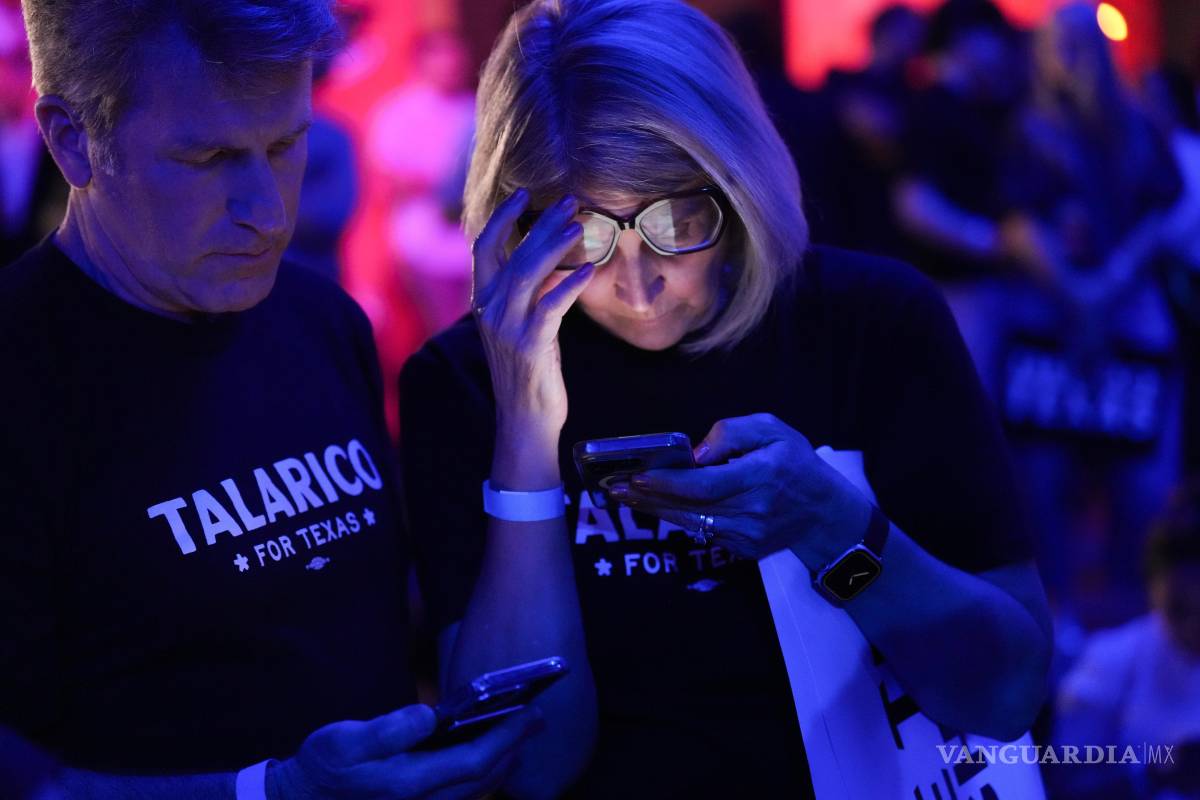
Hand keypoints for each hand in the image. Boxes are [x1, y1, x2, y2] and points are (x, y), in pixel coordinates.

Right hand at [269, 703, 540, 799]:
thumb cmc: (323, 768)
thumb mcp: (344, 740)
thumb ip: (389, 729)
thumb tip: (428, 714)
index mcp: (408, 783)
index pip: (475, 761)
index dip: (506, 738)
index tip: (529, 713)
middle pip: (485, 779)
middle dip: (513, 748)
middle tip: (535, 718)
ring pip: (477, 792)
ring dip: (503, 763)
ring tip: (518, 734)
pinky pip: (463, 797)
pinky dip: (482, 776)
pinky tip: (486, 756)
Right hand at [471, 190, 595, 458]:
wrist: (525, 421)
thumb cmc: (528, 374)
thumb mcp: (520, 328)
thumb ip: (527, 296)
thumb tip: (552, 265)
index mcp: (483, 302)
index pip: (483, 247)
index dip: (502, 217)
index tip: (524, 193)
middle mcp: (490, 311)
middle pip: (512, 253)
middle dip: (540, 223)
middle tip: (570, 202)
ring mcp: (508, 328)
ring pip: (528, 273)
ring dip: (555, 245)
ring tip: (580, 225)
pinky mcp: (531, 346)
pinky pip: (550, 306)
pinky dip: (570, 285)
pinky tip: (589, 270)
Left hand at [609, 414, 871, 564]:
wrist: (825, 513)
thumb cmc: (796, 463)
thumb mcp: (774, 430)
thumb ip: (734, 432)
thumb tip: (697, 453)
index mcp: (762, 475)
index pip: (706, 483)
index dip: (670, 481)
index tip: (640, 474)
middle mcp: (753, 510)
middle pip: (691, 506)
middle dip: (650, 496)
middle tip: (616, 486)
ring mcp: (747, 534)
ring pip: (692, 522)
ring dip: (656, 509)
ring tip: (625, 496)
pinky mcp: (743, 548)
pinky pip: (703, 531)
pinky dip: (677, 518)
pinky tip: (655, 506)